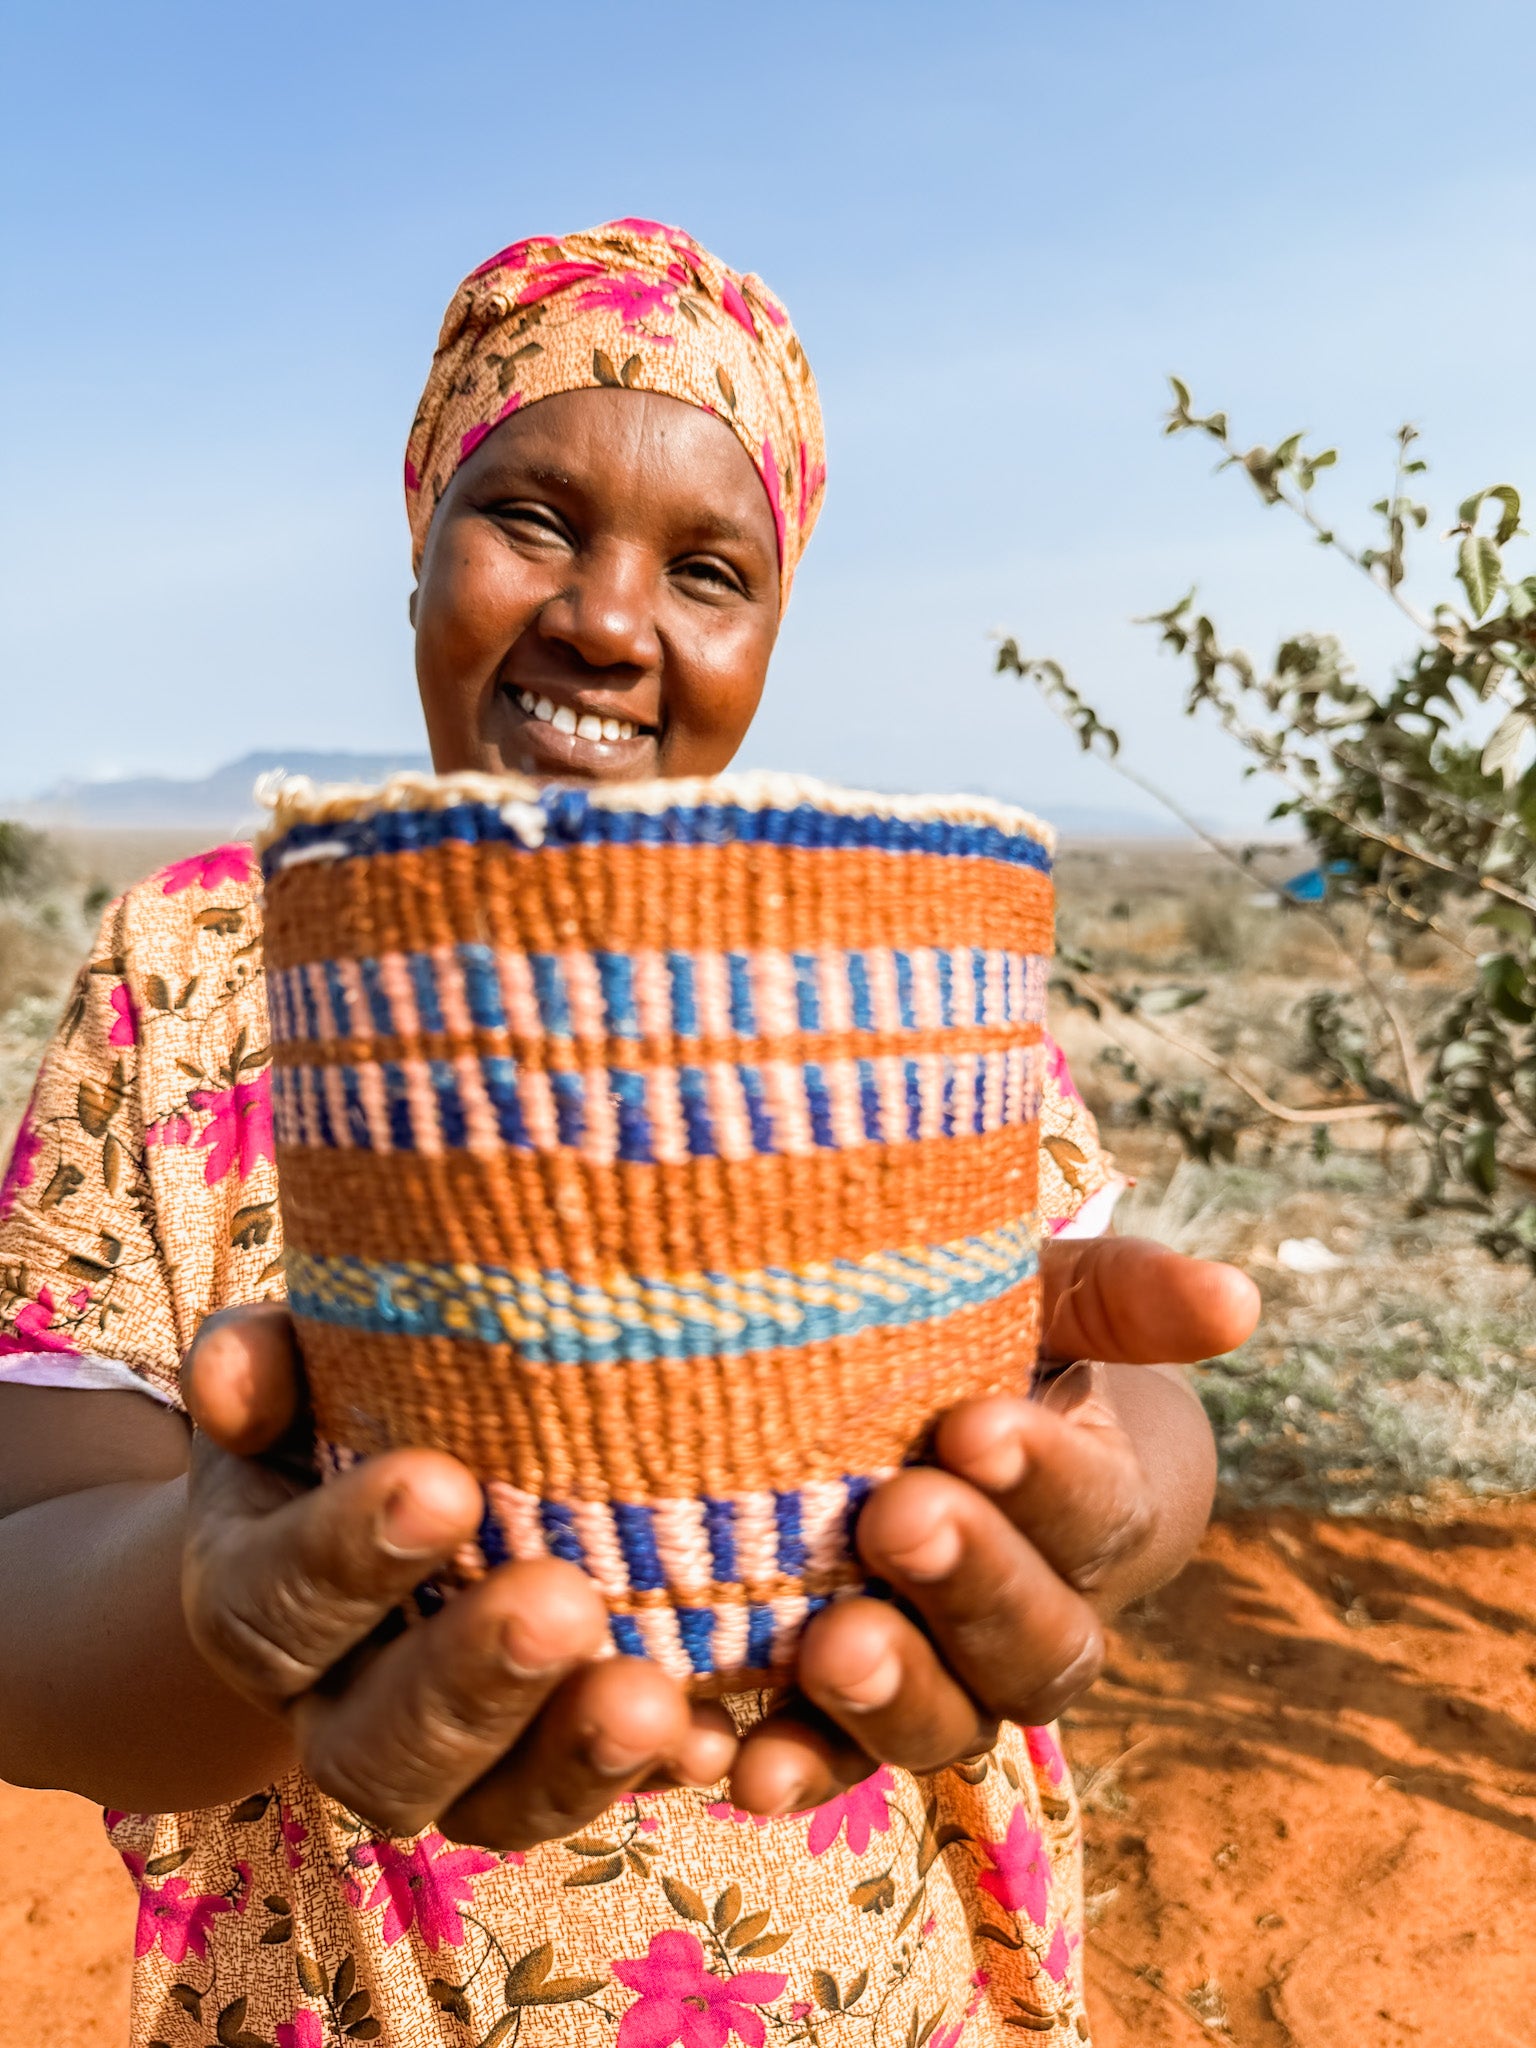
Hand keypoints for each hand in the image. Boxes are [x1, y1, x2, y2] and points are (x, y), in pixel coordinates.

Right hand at [179, 1305, 735, 1847]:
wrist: (384, 1507)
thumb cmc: (337, 1411)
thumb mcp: (291, 1374)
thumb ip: (260, 1364)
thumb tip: (231, 1375)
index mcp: (257, 1602)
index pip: (274, 1604)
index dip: (346, 1556)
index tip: (442, 1484)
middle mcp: (337, 1709)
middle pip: (377, 1747)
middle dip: (471, 1680)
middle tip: (563, 1601)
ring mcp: (444, 1765)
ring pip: (487, 1806)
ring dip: (570, 1759)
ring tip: (655, 1699)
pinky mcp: (545, 1774)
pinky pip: (593, 1803)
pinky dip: (657, 1775)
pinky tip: (717, 1737)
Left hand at [726, 1234, 1259, 1813]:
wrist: (935, 1425)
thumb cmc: (1006, 1350)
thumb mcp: (1055, 1303)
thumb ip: (1127, 1296)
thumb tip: (1235, 1299)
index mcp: (1105, 1518)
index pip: (1096, 1513)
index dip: (1044, 1480)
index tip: (975, 1425)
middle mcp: (1042, 1626)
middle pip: (1036, 1642)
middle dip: (969, 1582)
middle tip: (899, 1516)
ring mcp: (950, 1684)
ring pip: (947, 1724)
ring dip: (890, 1693)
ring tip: (831, 1645)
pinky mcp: (847, 1719)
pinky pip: (830, 1763)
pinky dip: (791, 1767)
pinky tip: (741, 1763)